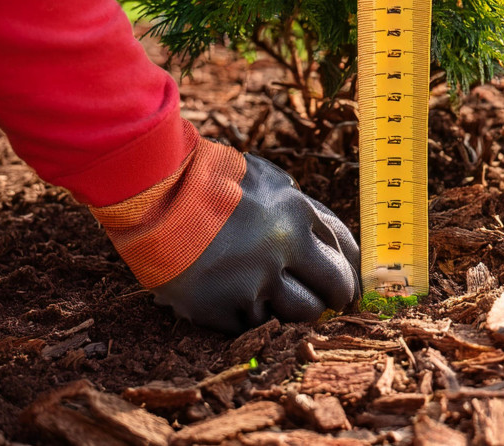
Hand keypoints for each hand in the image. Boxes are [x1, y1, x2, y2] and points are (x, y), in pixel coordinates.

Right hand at [91, 140, 359, 333]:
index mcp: (297, 215)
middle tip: (329, 303)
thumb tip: (327, 238)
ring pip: (301, 315)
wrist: (154, 195)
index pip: (344, 253)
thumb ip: (298, 207)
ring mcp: (254, 283)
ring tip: (283, 302)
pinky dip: (254, 316)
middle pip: (332, 289)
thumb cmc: (210, 180)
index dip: (349, 271)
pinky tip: (243, 301)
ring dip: (298, 311)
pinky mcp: (224, 309)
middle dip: (336, 298)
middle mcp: (282, 251)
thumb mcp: (266, 179)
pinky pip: (256, 325)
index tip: (346, 282)